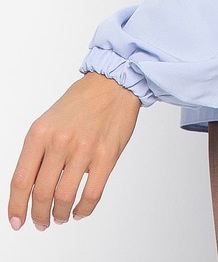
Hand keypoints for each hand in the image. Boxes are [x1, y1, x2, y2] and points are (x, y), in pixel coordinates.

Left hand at [7, 71, 141, 231]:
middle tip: (41, 222)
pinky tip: (79, 211)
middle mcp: (60, 141)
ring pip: (64, 198)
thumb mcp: (49, 121)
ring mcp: (84, 149)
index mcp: (40, 132)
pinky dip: (83, 209)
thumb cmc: (81, 102)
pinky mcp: (106, 155)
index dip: (16, 207)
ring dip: (60, 214)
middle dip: (39, 215)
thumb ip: (39, 152)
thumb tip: (31, 188)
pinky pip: (92, 194)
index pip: (21, 180)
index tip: (16, 221)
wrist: (113, 84)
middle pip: (42, 193)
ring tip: (60, 217)